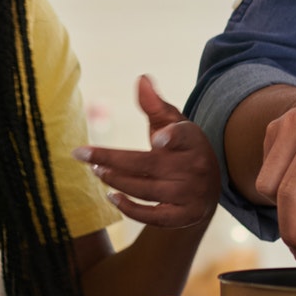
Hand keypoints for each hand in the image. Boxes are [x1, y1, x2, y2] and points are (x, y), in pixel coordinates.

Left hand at [72, 76, 220, 227]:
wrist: (209, 187)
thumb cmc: (184, 148)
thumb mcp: (174, 124)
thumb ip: (155, 104)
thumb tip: (141, 78)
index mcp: (192, 141)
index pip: (184, 137)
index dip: (172, 138)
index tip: (158, 138)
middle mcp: (195, 168)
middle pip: (148, 165)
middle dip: (113, 160)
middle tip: (85, 155)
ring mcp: (190, 194)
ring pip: (146, 190)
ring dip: (117, 181)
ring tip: (96, 171)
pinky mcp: (184, 216)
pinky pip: (153, 217)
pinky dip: (131, 209)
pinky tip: (111, 197)